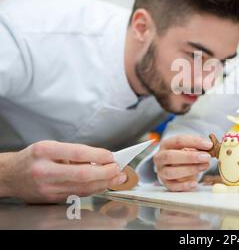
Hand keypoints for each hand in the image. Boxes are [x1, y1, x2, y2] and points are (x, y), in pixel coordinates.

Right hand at [0, 141, 124, 202]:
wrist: (10, 175)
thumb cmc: (33, 158)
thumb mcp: (50, 147)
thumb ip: (74, 152)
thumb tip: (102, 158)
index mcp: (45, 151)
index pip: (77, 153)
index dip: (98, 156)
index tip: (111, 156)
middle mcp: (44, 170)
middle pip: (82, 175)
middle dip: (105, 173)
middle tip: (119, 169)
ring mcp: (47, 187)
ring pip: (83, 188)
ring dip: (104, 183)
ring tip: (117, 178)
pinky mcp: (51, 199)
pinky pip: (77, 194)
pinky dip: (93, 189)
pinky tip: (103, 184)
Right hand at [154, 135, 211, 191]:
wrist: (175, 165)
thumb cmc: (183, 153)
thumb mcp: (189, 146)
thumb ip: (197, 146)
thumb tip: (210, 146)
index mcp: (166, 144)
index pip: (178, 141)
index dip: (194, 142)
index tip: (208, 145)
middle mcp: (160, 157)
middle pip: (170, 156)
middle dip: (190, 157)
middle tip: (206, 157)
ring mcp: (161, 171)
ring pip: (171, 172)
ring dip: (189, 170)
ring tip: (204, 166)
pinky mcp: (165, 183)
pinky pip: (172, 186)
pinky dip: (184, 186)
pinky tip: (194, 183)